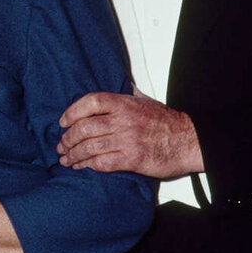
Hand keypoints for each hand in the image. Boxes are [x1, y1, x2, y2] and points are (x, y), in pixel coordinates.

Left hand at [58, 91, 202, 177]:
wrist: (190, 141)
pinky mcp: (133, 159)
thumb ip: (128, 95)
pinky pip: (102, 163)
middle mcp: (123, 120)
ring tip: (66, 159)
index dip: (71, 112)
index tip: (62, 122)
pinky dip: (88, 166)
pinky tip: (82, 167)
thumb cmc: (168, 122)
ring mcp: (127, 140)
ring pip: (90, 147)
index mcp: (124, 103)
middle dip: (68, 139)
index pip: (90, 102)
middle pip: (84, 128)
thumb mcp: (146, 100)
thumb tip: (119, 84)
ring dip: (73, 155)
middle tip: (61, 146)